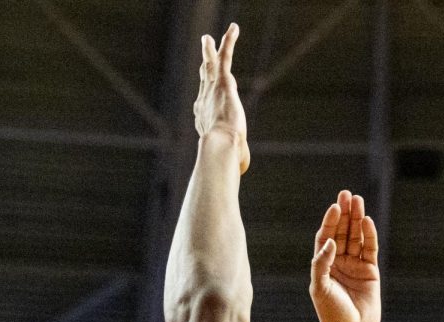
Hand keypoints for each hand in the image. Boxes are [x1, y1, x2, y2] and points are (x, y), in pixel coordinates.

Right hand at [194, 23, 249, 173]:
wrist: (220, 145)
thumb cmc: (225, 155)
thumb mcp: (232, 155)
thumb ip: (236, 158)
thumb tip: (240, 169)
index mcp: (204, 116)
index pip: (204, 101)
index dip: (205, 95)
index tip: (204, 93)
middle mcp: (204, 100)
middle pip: (203, 79)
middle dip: (203, 66)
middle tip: (203, 56)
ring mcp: (212, 89)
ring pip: (211, 64)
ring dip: (210, 50)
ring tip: (208, 38)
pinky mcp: (224, 81)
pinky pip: (226, 56)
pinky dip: (229, 41)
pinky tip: (234, 29)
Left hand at [309, 191, 381, 321]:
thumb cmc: (331, 314)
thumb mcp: (320, 288)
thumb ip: (322, 263)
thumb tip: (330, 242)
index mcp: (323, 265)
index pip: (325, 237)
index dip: (330, 222)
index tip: (334, 207)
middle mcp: (339, 263)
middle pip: (342, 232)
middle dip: (344, 214)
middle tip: (347, 195)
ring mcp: (355, 266)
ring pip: (357, 237)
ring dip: (357, 220)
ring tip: (358, 201)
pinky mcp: (371, 272)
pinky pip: (370, 249)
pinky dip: (370, 235)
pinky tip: (368, 222)